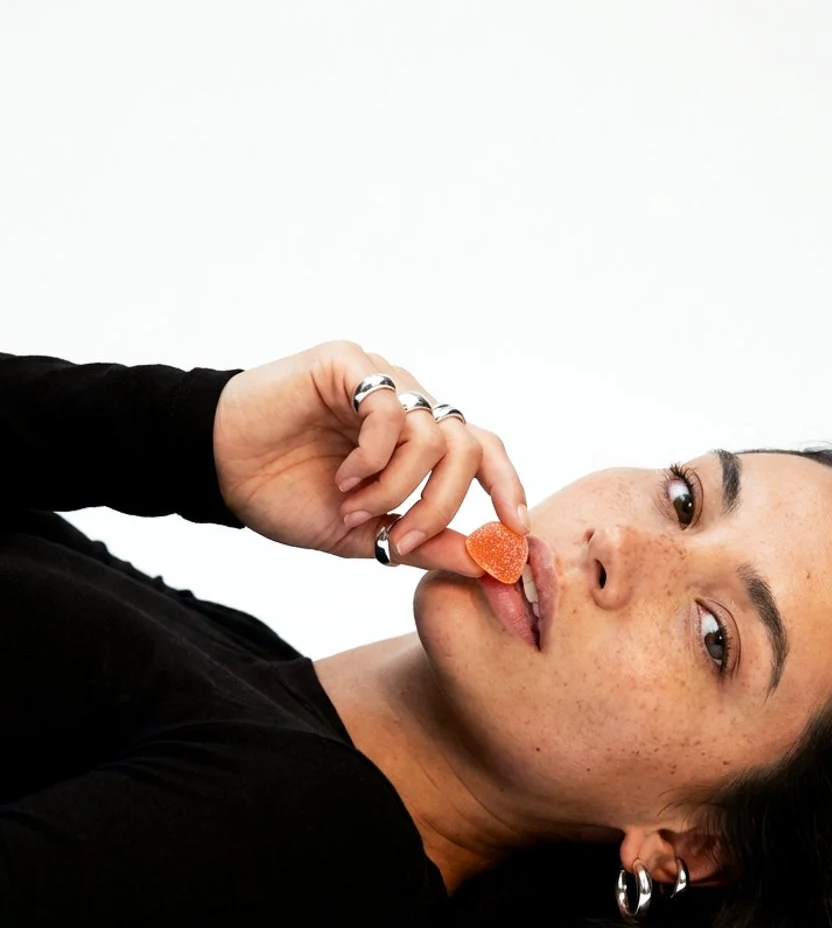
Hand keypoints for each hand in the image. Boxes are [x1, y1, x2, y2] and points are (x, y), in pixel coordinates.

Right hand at [212, 340, 528, 576]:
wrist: (220, 470)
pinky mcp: (347, 364)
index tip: (515, 532)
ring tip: (355, 505)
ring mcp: (379, 382)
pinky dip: (374, 456)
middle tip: (402, 538)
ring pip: (432, 434)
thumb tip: (486, 563)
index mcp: (415, 443)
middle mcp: (406, 407)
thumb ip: (424, 544)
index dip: (507, 487)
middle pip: (467, 448)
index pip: (483, 452)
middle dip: (442, 505)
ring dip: (398, 487)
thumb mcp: (366, 536)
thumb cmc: (287, 497)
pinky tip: (344, 475)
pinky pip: (389, 409)